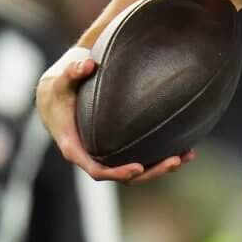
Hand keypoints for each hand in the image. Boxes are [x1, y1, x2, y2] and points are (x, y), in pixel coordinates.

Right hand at [36, 45, 191, 183]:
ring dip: (161, 167)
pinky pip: (140, 158)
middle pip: (123, 176)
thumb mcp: (61, 80)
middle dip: (150, 172)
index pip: (96, 169)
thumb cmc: (58, 89)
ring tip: (186, 156)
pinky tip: (185, 148)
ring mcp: (107, 155)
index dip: (116, 173)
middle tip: (174, 161)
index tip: (138, 168)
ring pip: (136, 171)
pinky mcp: (118, 149)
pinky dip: (160, 155)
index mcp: (75, 147)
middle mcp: (92, 156)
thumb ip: (72, 72)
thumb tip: (88, 64)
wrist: (56, 97)